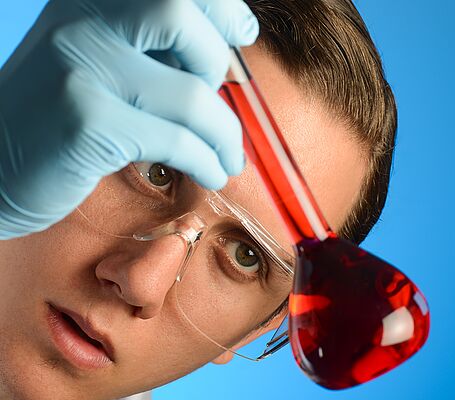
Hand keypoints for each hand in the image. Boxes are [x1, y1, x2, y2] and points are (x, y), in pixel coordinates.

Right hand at [0, 0, 258, 237]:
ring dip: (225, 135)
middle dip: (215, 60)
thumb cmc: (59, 124)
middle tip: (214, 98)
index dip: (219, 6)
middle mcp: (80, 21)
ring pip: (192, 94)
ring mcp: (81, 69)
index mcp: (87, 1)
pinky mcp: (87, 123)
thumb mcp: (96, 65)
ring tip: (226, 158)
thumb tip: (225, 51)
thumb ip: (146, 48)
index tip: (241, 33)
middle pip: (177, 11)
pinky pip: (177, 141)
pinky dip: (207, 162)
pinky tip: (209, 173)